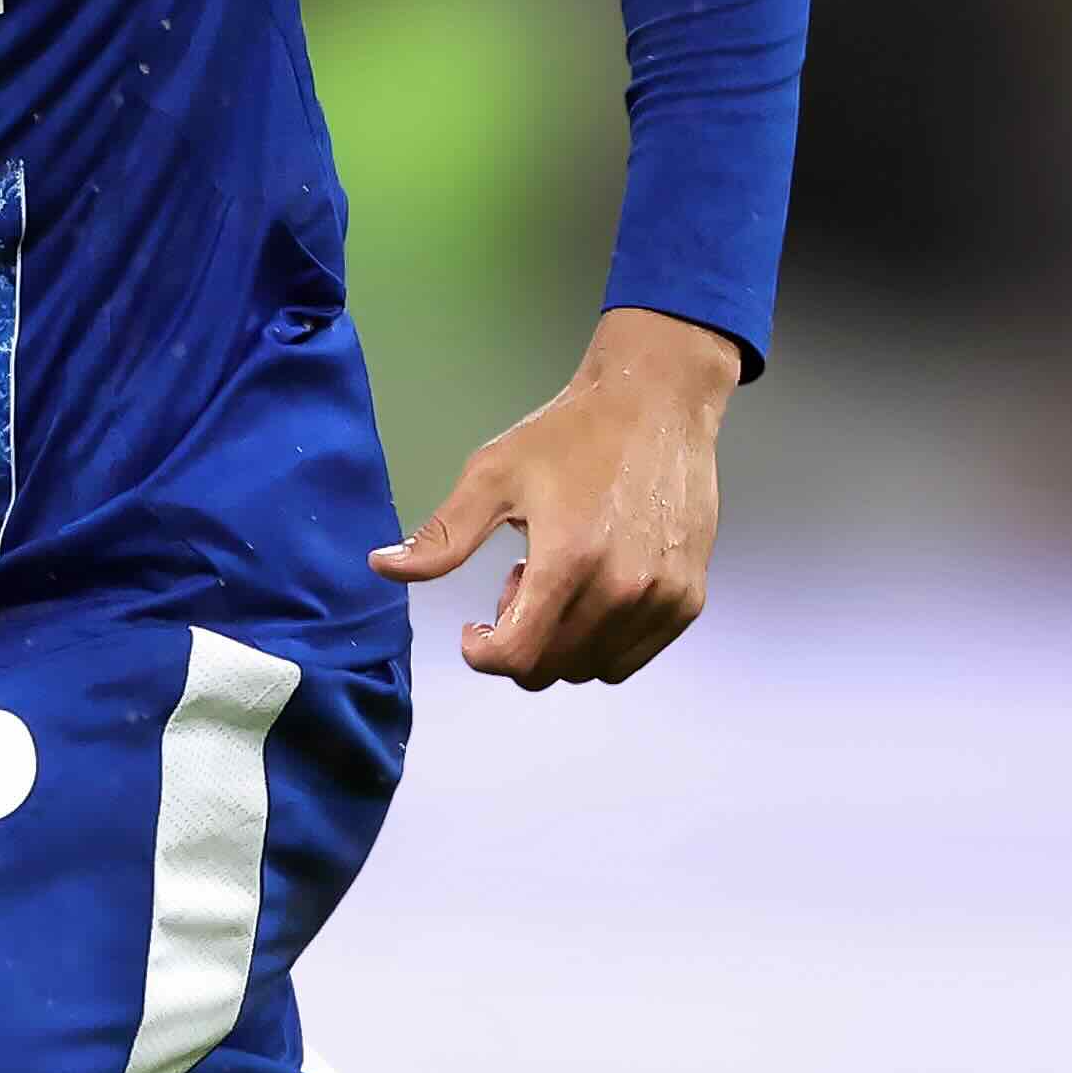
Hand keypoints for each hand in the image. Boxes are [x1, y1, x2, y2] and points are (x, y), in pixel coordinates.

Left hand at [366, 306, 740, 688]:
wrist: (656, 404)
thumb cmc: (570, 435)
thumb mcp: (493, 474)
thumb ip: (442, 535)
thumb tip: (382, 568)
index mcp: (568, 561)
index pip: (518, 657)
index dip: (483, 654)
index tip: (473, 630)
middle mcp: (622, 589)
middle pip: (552, 668)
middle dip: (521, 638)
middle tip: (519, 581)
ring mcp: (662, 598)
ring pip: (593, 668)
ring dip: (562, 640)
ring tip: (560, 578)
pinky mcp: (689, 598)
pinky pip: (634, 655)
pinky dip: (604, 640)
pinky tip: (596, 585)